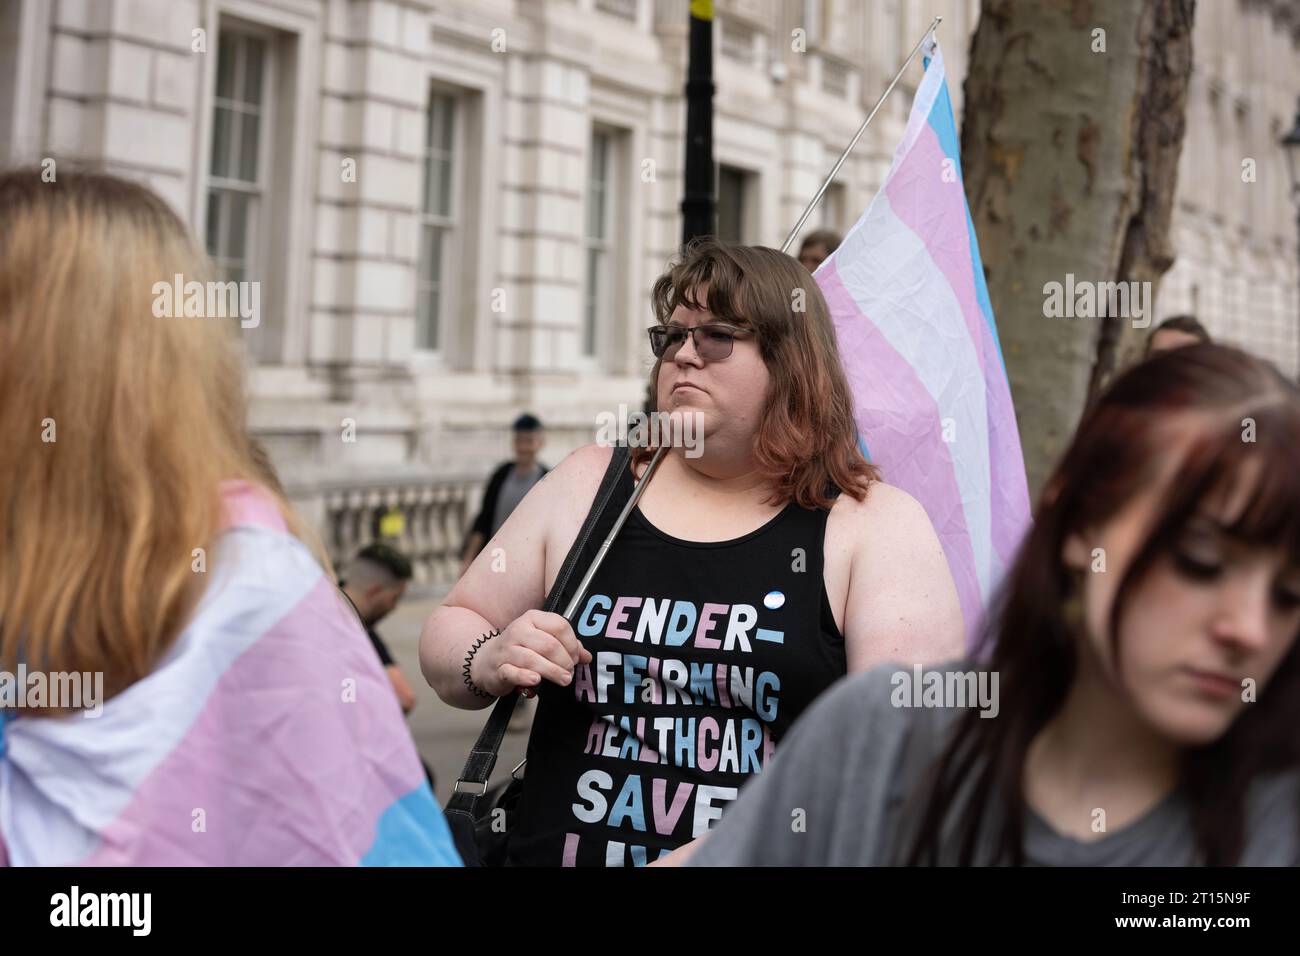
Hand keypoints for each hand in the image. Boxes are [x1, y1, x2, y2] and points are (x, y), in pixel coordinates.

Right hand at [470, 610, 591, 697]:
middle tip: (569, 672)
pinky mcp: (499, 668)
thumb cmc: (521, 650)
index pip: (559, 626)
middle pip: (549, 644)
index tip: (576, 658)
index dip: (572, 644)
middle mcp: (519, 630)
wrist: (488, 661)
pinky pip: (513, 672)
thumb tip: (587, 656)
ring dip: (552, 671)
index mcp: (533, 618)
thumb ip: (566, 646)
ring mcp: (507, 649)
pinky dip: (526, 677)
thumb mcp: (543, 641)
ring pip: (533, 659)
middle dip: (564, 661)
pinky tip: (536, 681)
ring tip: (563, 679)